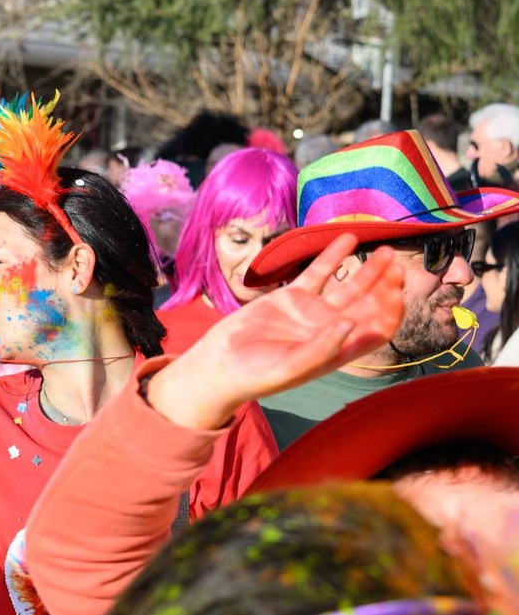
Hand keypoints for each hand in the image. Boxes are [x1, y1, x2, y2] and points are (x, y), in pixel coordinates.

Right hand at [148, 235, 404, 430]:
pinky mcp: (292, 297)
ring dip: (370, 269)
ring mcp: (313, 311)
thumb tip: (352, 324)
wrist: (219, 364)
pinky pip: (318, 273)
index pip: (377, 328)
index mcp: (338, 350)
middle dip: (386, 285)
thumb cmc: (255, 375)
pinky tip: (348, 239)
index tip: (394, 291)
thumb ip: (321, 348)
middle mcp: (332, 329)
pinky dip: (333, 256)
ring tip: (386, 251)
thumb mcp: (289, 367)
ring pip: (350, 285)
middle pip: (370, 304)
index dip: (391, 310)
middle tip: (395, 264)